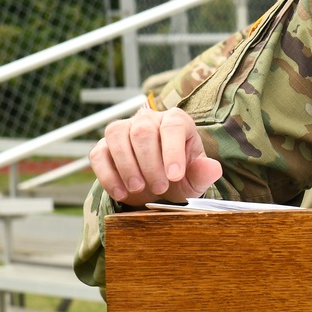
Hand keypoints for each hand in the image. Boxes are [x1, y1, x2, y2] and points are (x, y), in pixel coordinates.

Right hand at [89, 107, 222, 207]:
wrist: (156, 186)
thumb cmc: (179, 177)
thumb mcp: (196, 178)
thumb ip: (204, 173)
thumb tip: (213, 168)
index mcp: (176, 120)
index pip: (173, 126)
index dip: (173, 151)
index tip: (175, 176)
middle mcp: (149, 119)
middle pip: (143, 131)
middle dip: (150, 163)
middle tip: (160, 188)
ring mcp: (124, 129)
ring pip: (117, 135)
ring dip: (127, 165)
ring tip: (139, 189)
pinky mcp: (104, 146)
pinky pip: (99, 154)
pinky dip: (108, 174)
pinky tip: (121, 193)